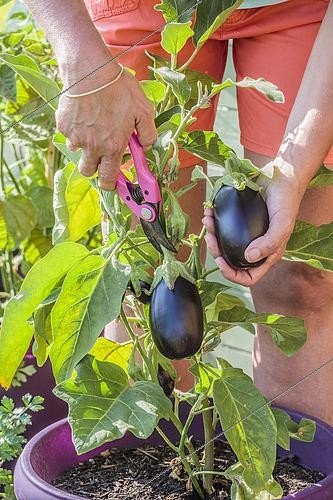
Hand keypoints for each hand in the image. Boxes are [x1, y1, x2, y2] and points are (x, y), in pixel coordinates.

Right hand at [56, 62, 156, 189]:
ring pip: (77, 152)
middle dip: (95, 169)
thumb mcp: (144, 110)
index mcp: (112, 147)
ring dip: (85, 147)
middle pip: (88, 172)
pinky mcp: (63, 125)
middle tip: (102, 155)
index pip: (108, 179)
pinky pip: (69, 134)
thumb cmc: (119, 89)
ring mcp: (75, 136)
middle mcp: (92, 147)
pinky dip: (75, 130)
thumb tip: (147, 146)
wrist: (90, 69)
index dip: (111, 185)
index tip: (113, 182)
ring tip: (94, 129)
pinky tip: (84, 115)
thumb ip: (148, 134)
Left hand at [203, 172, 303, 285]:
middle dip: (216, 252)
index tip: (220, 262)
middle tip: (210, 237)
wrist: (283, 175)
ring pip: (224, 244)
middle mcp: (255, 247)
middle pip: (231, 261)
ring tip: (207, 221)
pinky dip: (213, 221)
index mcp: (267, 255)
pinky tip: (210, 212)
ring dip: (212, 235)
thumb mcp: (283, 224)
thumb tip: (248, 257)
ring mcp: (246, 234)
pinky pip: (222, 226)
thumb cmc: (286, 201)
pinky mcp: (238, 220)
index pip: (249, 277)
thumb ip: (270, 243)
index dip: (232, 275)